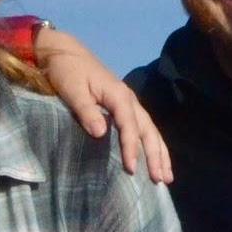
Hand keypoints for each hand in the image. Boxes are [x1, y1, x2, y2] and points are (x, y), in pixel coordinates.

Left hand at [35, 27, 173, 184]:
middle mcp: (129, 99)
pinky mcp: (124, 106)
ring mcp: (129, 102)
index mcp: (118, 95)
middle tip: (161, 180)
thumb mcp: (72, 90)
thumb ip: (86, 110)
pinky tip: (156, 159)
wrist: (65, 51)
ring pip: (150, 130)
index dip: (132, 147)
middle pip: (148, 130)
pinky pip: (143, 127)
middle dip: (156, 155)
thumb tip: (101, 133)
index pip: (129, 125)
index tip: (132, 168)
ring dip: (160, 153)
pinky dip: (152, 144)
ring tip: (167, 177)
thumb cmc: (67, 70)